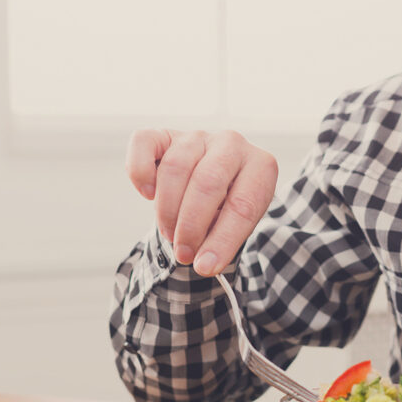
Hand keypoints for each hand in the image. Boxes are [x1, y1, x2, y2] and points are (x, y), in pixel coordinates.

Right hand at [126, 129, 277, 275]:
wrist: (216, 181)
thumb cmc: (228, 206)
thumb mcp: (237, 224)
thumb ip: (224, 241)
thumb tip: (203, 265)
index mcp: (260, 165)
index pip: (242, 205)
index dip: (222, 240)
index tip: (205, 267)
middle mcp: (231, 143)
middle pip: (207, 183)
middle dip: (191, 226)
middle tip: (184, 253)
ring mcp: (197, 136)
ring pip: (175, 168)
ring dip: (168, 209)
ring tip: (171, 234)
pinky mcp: (165, 135)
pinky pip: (144, 144)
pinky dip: (140, 172)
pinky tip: (148, 195)